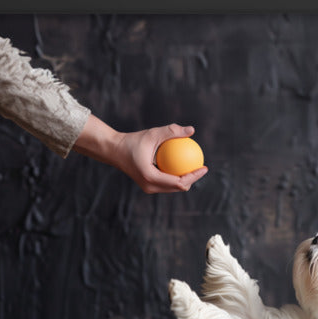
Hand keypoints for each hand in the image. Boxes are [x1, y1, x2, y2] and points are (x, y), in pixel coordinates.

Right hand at [73, 116, 207, 193]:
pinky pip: (166, 183)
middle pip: (178, 188)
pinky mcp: (148, 185)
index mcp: (151, 178)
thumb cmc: (132, 141)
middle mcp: (150, 187)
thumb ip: (172, 131)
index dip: (194, 177)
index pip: (179, 182)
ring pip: (173, 188)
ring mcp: (148, 188)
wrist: (114, 150)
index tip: (204, 167)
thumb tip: (191, 130)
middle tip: (201, 167)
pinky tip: (183, 165)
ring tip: (195, 167)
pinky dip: (176, 176)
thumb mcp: (153, 134)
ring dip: (185, 179)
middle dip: (192, 180)